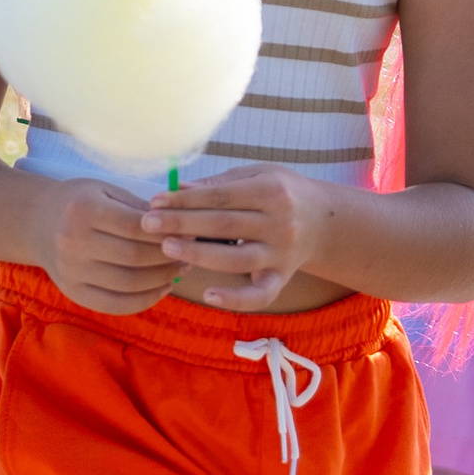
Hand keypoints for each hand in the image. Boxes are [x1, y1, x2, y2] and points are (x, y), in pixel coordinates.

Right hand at [36, 178, 183, 314]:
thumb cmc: (79, 202)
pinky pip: (116, 305)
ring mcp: (71, 272)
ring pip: (129, 284)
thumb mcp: (105, 190)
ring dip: (162, 279)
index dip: (165, 232)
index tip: (187, 232)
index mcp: (82, 210)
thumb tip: (179, 227)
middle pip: (134, 258)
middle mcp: (73, 243)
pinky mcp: (73, 293)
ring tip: (179, 269)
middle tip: (189, 252)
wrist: (37, 223)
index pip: (134, 227)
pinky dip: (144, 301)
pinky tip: (162, 288)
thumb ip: (138, 207)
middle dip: (168, 257)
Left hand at [141, 164, 334, 311]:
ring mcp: (281, 254)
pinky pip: (259, 295)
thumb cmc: (281, 192)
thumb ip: (218, 184)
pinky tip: (208, 295)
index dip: (185, 199)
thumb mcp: (256, 176)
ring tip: (167, 247)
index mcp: (271, 191)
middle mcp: (279, 224)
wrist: (326, 221)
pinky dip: (235, 299)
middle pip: (223, 225)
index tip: (155, 201)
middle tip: (147, 224)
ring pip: (235, 259)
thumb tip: (178, 189)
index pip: (219, 197)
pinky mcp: (282, 279)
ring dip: (198, 254)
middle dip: (182, 223)